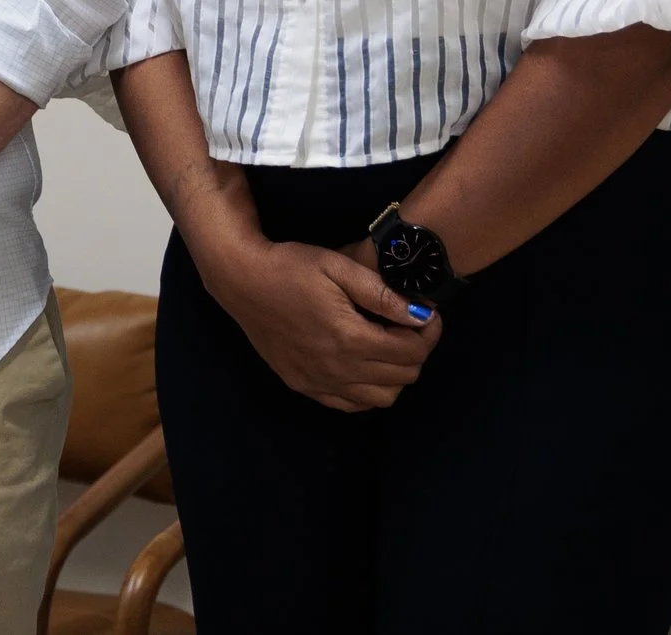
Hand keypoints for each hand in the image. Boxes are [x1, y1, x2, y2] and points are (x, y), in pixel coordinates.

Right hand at [197, 238, 440, 411]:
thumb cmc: (290, 266)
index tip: (428, 313)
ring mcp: (319, 382)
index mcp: (349, 338)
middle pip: (403, 377)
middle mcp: (337, 369)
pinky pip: (351, 405)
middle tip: (407, 325)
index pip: (412, 351)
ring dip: (395, 375)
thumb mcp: (338, 267)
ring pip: (382, 398)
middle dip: (416, 351)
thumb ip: (381, 294)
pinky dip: (368, 390)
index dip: (430, 332)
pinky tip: (362, 364)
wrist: (240, 281)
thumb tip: (421, 315)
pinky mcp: (304, 386)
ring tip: (386, 345)